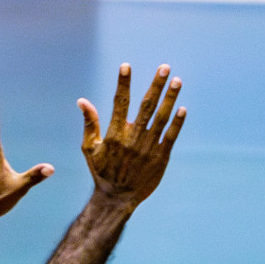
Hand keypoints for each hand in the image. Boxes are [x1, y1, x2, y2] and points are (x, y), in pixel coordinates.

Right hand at [78, 64, 185, 207]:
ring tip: (177, 81)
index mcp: (115, 134)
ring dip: (170, 98)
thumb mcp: (90, 148)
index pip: (120, 103)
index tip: (126, 66)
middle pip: (146, 106)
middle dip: (156, 85)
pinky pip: (171, 136)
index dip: (123, 83)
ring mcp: (149, 147)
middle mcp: (133, 138)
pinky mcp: (161, 157)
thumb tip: (82, 101)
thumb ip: (89, 124)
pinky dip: (178, 122)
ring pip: (162, 118)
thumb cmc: (102, 171)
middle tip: (165, 67)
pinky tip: (182, 108)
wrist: (119, 197)